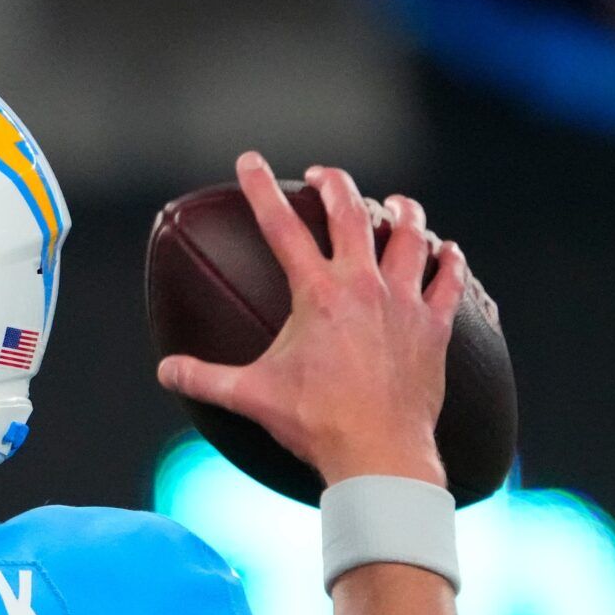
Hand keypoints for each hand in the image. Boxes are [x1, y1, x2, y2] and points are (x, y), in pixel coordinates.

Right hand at [157, 153, 468, 487]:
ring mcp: (404, 302)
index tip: (251, 162)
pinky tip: (446, 251)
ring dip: (402, 213)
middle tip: (322, 175)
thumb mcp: (251, 396)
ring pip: (409, 237)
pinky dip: (448, 261)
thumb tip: (166, 372)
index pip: (282, 227)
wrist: (378, 452)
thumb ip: (204, 378)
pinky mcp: (435, 326)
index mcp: (318, 294)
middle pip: (352, 214)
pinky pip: (448, 281)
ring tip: (395, 203)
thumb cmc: (315, 422)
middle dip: (334, 186)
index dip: (261, 189)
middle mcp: (364, 286)